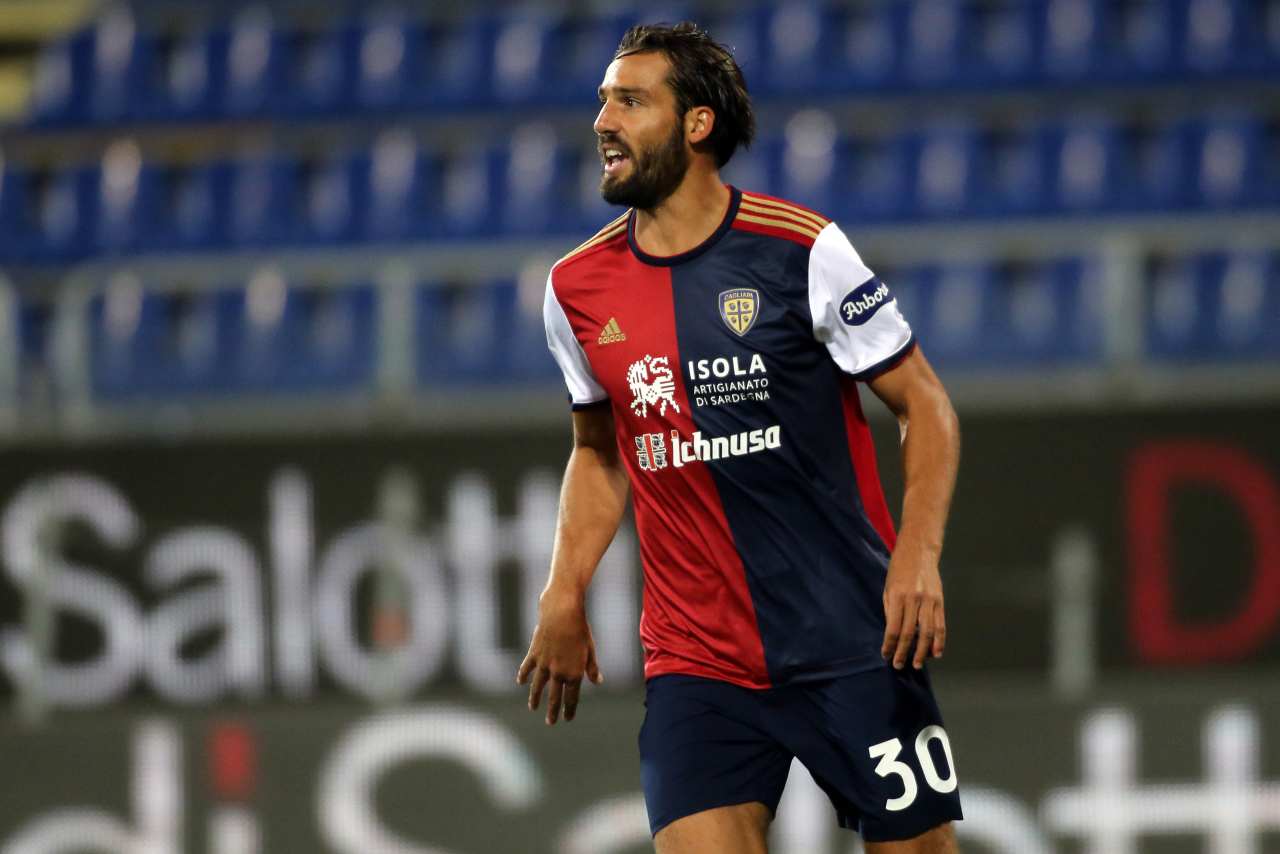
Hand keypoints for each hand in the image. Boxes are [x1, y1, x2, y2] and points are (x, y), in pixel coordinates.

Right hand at [516, 590, 602, 724]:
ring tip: (533, 708)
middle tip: (550, 723)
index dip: (569, 710)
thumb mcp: (590, 650)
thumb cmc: (580, 630)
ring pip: (538, 687)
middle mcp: (558, 673)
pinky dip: (523, 676)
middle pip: (554, 697)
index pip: (571, 698)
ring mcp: (544, 665)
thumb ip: (592, 668)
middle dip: (553, 711)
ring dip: (535, 699)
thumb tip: (598, 682)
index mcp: (574, 673)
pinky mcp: (534, 654)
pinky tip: (521, 683)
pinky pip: (527, 669)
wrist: (562, 614)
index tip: (567, 719)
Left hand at [881, 547, 945, 669]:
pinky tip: (936, 652)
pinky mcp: (940, 601)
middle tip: (899, 665)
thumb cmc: (898, 571)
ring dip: (922, 651)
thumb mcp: (888, 588)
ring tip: (917, 664)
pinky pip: (940, 624)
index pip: (893, 628)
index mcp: (897, 596)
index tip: (886, 655)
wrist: (918, 552)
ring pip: (927, 632)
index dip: (890, 644)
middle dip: (903, 652)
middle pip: (910, 633)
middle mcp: (914, 599)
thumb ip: (890, 611)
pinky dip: (939, 640)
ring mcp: (929, 600)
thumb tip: (893, 635)